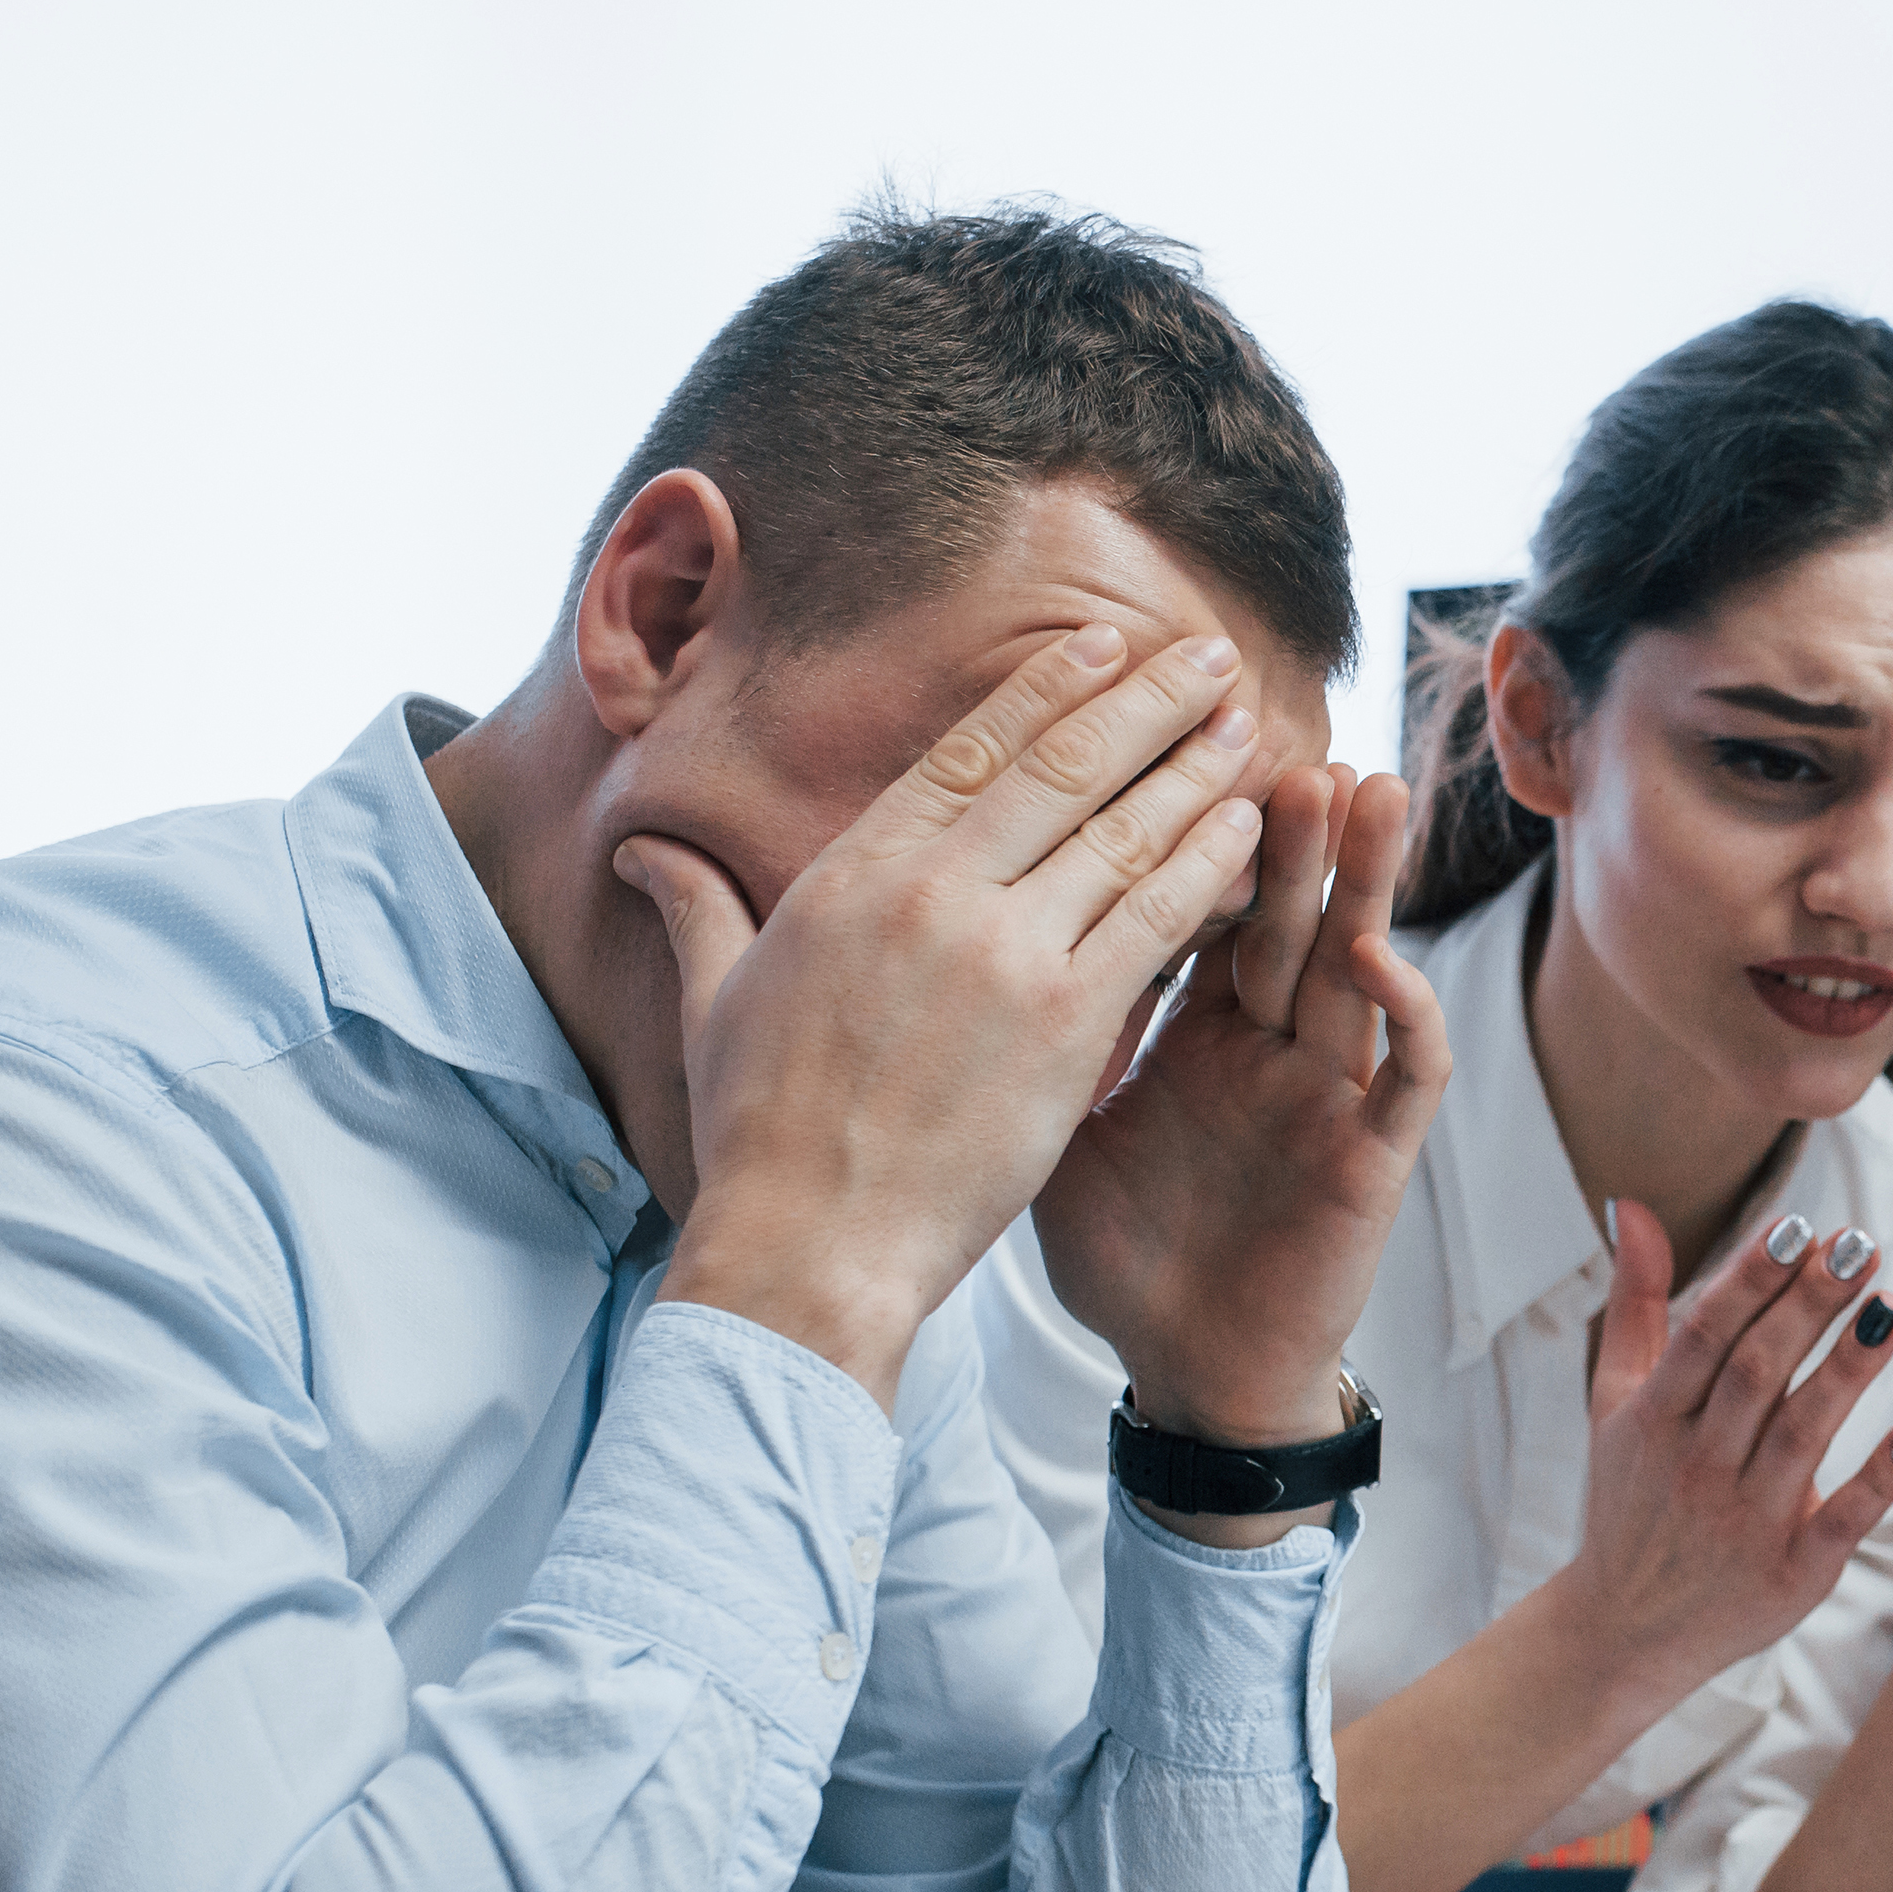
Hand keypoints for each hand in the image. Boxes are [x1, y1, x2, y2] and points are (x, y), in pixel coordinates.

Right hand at [618, 625, 1266, 1404]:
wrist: (809, 1244)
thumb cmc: (759, 1135)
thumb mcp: (716, 999)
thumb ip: (698, 906)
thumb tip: (642, 849)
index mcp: (855, 873)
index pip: (970, 749)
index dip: (1049, 689)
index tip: (1107, 647)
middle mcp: (933, 893)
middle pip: (1062, 767)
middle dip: (1147, 701)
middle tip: (1210, 656)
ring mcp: (1005, 953)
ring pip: (1122, 833)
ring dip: (1194, 772)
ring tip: (1248, 726)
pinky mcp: (1066, 1022)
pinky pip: (1156, 920)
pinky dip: (1209, 869)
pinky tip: (1251, 833)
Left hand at [1034, 763, 1453, 1449]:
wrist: (1188, 1375)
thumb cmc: (1128, 1260)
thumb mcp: (1051, 1131)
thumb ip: (1026, 1035)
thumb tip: (931, 949)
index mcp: (1193, 1027)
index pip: (1194, 900)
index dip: (1185, 821)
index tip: (1161, 732)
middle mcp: (1269, 1044)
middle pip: (1279, 907)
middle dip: (1282, 820)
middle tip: (1271, 721)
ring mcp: (1326, 1093)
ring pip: (1357, 961)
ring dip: (1364, 878)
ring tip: (1362, 786)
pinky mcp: (1373, 1157)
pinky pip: (1407, 1074)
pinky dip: (1402, 1012)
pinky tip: (1378, 955)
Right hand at [1546, 1203, 1892, 1722]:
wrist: (1623, 1633)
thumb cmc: (1629, 1500)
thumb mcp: (1613, 1402)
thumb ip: (1633, 1302)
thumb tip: (1632, 1206)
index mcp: (1653, 1419)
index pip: (1705, 1336)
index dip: (1750, 1280)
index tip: (1799, 1228)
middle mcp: (1696, 1467)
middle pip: (1756, 1375)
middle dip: (1808, 1307)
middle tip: (1862, 1245)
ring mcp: (1743, 1524)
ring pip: (1799, 1438)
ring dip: (1848, 1373)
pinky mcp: (1791, 1576)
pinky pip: (1840, 1521)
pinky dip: (1878, 1479)